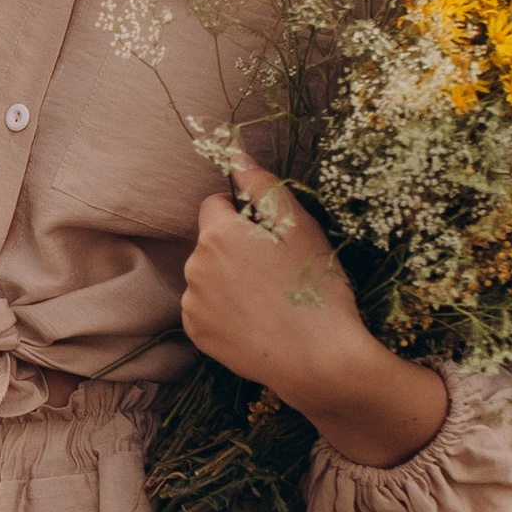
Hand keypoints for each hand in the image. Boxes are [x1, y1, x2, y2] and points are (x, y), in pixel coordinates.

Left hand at [180, 166, 448, 467]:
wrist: (318, 359)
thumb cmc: (316, 285)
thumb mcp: (299, 225)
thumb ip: (262, 185)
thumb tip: (235, 153)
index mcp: (217, 234)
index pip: (217, 204)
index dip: (246, 215)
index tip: (272, 236)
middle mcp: (194, 267)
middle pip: (211, 241)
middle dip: (236, 247)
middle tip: (277, 270)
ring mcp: (193, 304)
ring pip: (208, 275)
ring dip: (229, 278)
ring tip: (269, 298)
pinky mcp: (197, 334)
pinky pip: (207, 308)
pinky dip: (225, 309)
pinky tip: (257, 320)